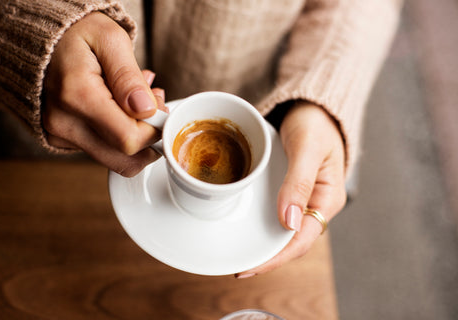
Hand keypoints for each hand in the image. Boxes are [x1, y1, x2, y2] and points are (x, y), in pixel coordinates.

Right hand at [42, 12, 165, 176]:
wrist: (41, 38)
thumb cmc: (76, 34)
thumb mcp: (110, 39)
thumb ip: (129, 77)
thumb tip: (146, 110)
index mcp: (77, 96)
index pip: (129, 139)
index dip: (155, 130)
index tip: (160, 107)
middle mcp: (64, 123)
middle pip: (124, 160)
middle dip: (149, 138)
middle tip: (153, 105)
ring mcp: (60, 135)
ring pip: (116, 158)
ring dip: (136, 136)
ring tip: (137, 101)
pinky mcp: (61, 140)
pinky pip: (102, 150)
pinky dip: (119, 134)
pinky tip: (120, 107)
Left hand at [236, 101, 346, 277]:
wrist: (312, 106)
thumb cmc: (315, 122)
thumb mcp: (307, 148)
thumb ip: (299, 182)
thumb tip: (287, 222)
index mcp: (327, 199)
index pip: (301, 240)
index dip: (276, 258)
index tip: (249, 267)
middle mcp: (315, 204)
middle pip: (291, 241)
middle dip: (266, 257)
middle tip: (237, 267)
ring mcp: (302, 199)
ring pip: (282, 230)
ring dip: (262, 244)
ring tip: (237, 253)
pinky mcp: (290, 190)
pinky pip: (276, 214)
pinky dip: (261, 224)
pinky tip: (245, 227)